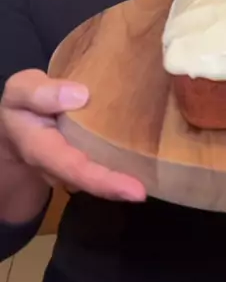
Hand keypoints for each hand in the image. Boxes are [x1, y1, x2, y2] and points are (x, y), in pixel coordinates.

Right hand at [1, 69, 145, 201]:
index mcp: (41, 149)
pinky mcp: (85, 162)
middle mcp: (58, 167)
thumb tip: (80, 95)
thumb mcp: (21, 90)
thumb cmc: (22, 104)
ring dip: (122, 178)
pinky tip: (147, 160)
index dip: (103, 181)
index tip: (135, 191)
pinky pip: (103, 166)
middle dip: (116, 187)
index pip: (73, 167)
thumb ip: (40, 93)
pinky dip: (123, 165)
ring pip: (98, 177)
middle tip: (143, 191)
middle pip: (89, 180)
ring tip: (153, 176)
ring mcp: (72, 170)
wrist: (16, 125)